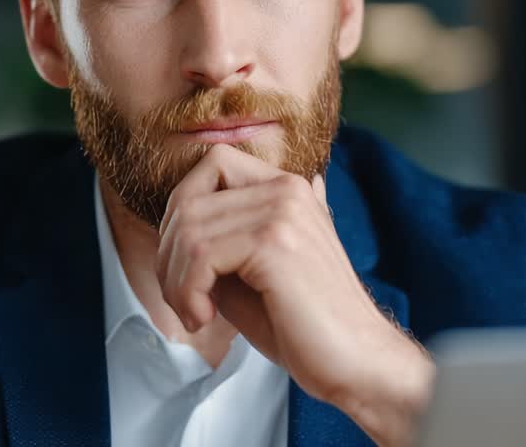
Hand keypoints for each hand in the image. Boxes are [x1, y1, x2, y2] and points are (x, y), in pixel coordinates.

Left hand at [156, 144, 433, 445]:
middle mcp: (286, 188)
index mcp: (286, 188)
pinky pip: (201, 255)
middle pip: (189, 197)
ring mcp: (282, 211)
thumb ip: (219, 240)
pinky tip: (205, 319)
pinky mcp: (275, 242)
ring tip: (194, 314)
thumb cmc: (303, 326)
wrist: (357, 362)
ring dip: (176, 281)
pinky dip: (188, 292)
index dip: (180, 212)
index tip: (185, 267)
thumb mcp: (250, 272)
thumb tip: (171, 225)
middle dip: (169, 255)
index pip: (212, 164)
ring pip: (188, 229)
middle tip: (183, 300)